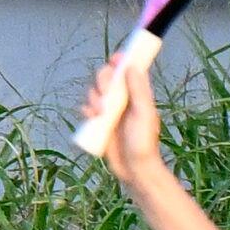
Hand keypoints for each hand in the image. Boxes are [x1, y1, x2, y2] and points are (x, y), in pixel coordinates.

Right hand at [83, 56, 162, 186]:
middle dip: (102, 81)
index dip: (120, 61)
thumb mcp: (144, 114)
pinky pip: (87, 108)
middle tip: (106, 94)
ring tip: (100, 113)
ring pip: (95, 92)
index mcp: (136, 93)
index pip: (126, 69)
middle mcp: (123, 99)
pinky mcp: (100, 122)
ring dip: (93, 97)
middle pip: (106, 77)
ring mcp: (110, 110)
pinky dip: (86, 109)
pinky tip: (90, 116)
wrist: (134, 170)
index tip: (115, 59)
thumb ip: (139, 90)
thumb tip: (132, 66)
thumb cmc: (144, 143)